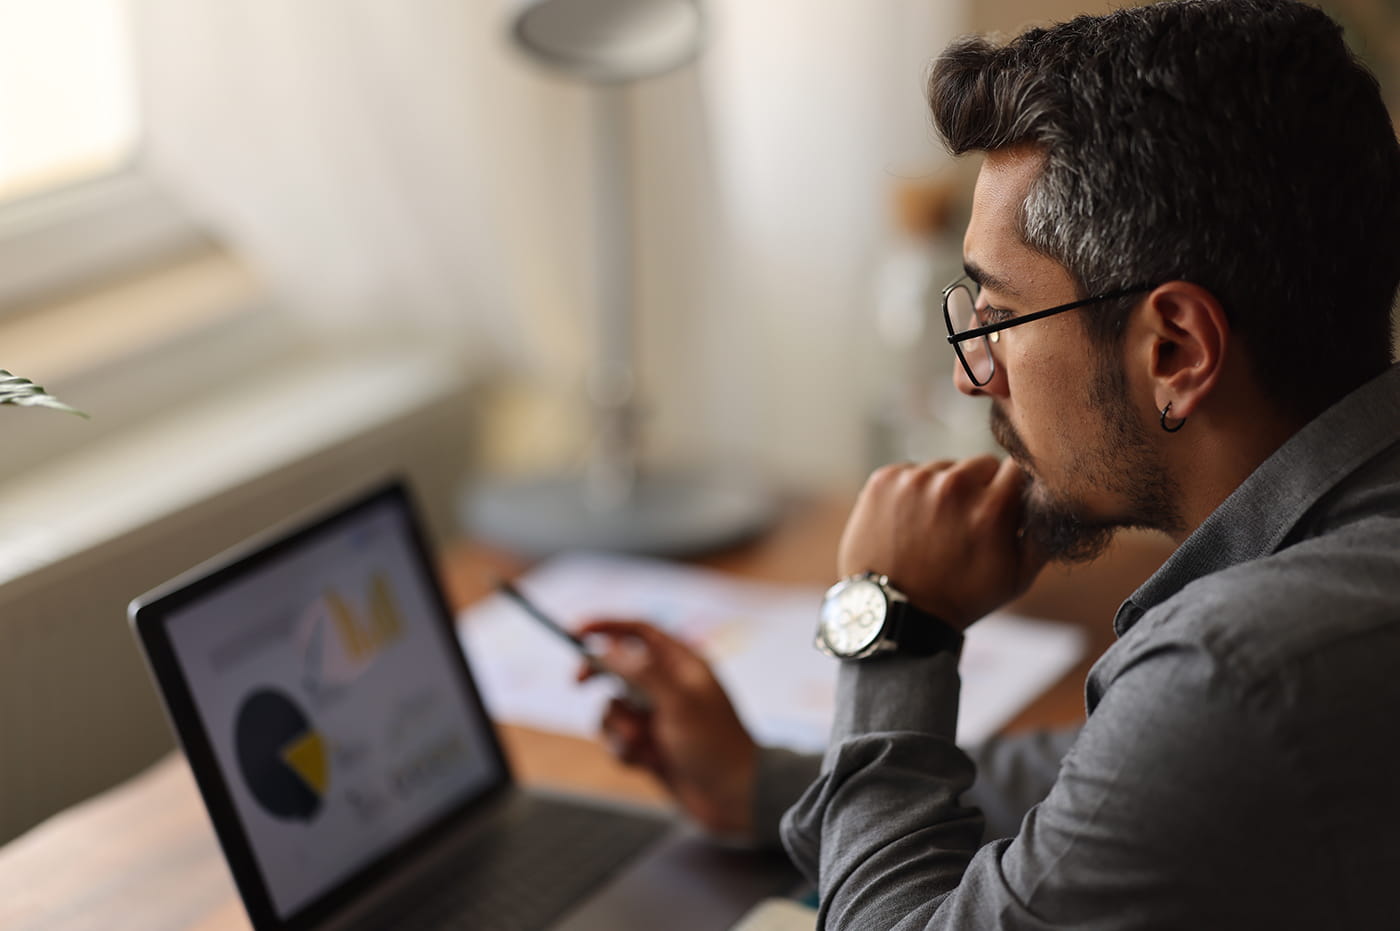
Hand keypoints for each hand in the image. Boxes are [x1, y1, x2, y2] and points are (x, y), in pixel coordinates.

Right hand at [574, 619, 757, 839]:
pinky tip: (646, 763)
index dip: (607, 625)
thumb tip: (607, 648)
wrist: (734, 798)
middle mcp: (668, 686)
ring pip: (613, 707)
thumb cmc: (715, 745)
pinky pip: (618, 739)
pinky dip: (625, 750)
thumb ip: (642, 672)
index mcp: (682, 664)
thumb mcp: (679, 702)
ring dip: (618, 727)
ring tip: (642, 744)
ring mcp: (657, 717)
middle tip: (578, 682)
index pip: (639, 631)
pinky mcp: (650, 745)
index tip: (576, 630)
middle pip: (618, 666)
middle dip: (598, 676)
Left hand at [837, 456, 1045, 629]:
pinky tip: (911, 523)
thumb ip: (1045, 534)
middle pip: (982, 464)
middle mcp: (953, 486)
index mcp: (991, 508)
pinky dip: (914, 492)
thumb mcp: (1017, 578)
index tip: (1005, 506)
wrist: (894, 611)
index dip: (1014, 488)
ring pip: (946, 468)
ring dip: (946, 490)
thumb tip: (1062, 498)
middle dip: (981, 488)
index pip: (1019, 467)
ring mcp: (914, 480)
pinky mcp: (885, 479)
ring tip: (935, 529)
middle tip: (968, 524)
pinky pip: (912, 471)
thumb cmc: (961, 597)